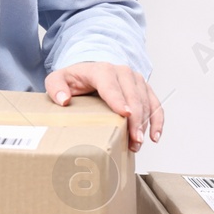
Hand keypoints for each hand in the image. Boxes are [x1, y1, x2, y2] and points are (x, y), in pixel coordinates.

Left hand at [44, 62, 163, 152]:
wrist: (87, 73)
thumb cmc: (74, 79)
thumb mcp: (57, 80)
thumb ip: (56, 87)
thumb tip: (64, 100)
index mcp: (100, 70)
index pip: (110, 84)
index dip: (118, 99)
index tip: (125, 114)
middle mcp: (121, 72)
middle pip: (132, 94)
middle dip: (136, 118)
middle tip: (134, 139)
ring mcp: (135, 79)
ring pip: (145, 100)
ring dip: (145, 123)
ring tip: (137, 143)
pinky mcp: (143, 88)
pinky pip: (155, 104)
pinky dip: (157, 120)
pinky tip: (155, 136)